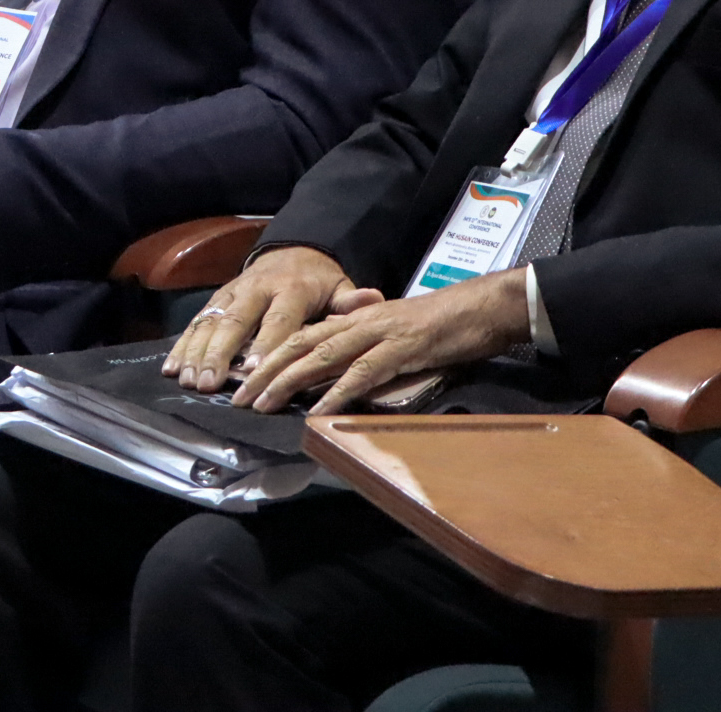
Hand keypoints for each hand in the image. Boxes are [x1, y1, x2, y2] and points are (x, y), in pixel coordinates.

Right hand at [163, 245, 357, 394]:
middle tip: (211, 383)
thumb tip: (371, 299)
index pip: (278, 319)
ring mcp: (234, 292)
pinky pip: (197, 319)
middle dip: (221, 353)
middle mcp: (258, 288)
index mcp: (292, 288)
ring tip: (189, 380)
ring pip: (212, 321)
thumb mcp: (340, 285)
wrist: (293, 249)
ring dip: (197, 352)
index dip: (265, 344)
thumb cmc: (319, 281)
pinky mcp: (218, 297)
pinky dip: (183, 343)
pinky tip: (172, 366)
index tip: (254, 371)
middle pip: (237, 321)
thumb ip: (350, 301)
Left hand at [235, 268, 529, 414]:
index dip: (269, 357)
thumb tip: (332, 372)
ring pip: (323, 357)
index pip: (301, 335)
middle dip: (266, 371)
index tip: (244, 381)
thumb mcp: (391, 335)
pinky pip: (363, 374)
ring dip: (289, 381)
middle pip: (301, 344)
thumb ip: (361, 349)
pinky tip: (318, 412)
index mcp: (355, 319)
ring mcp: (380, 334)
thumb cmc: (441, 325)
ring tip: (264, 404)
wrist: (482, 307)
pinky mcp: (402, 349)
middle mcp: (360, 322)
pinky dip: (338, 394)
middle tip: (238, 398)